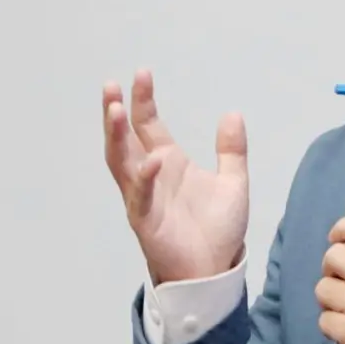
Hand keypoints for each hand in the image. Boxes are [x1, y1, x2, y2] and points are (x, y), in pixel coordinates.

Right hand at [103, 70, 248, 284]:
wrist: (215, 269)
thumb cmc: (217, 229)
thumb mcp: (233, 182)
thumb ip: (232, 150)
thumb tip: (232, 114)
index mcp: (168, 163)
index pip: (149, 125)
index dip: (143, 100)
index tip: (142, 73)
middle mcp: (151, 177)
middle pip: (125, 139)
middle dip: (116, 113)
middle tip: (111, 86)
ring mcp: (144, 198)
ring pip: (121, 164)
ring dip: (116, 137)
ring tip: (115, 110)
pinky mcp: (147, 221)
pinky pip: (141, 197)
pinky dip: (144, 178)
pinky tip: (152, 159)